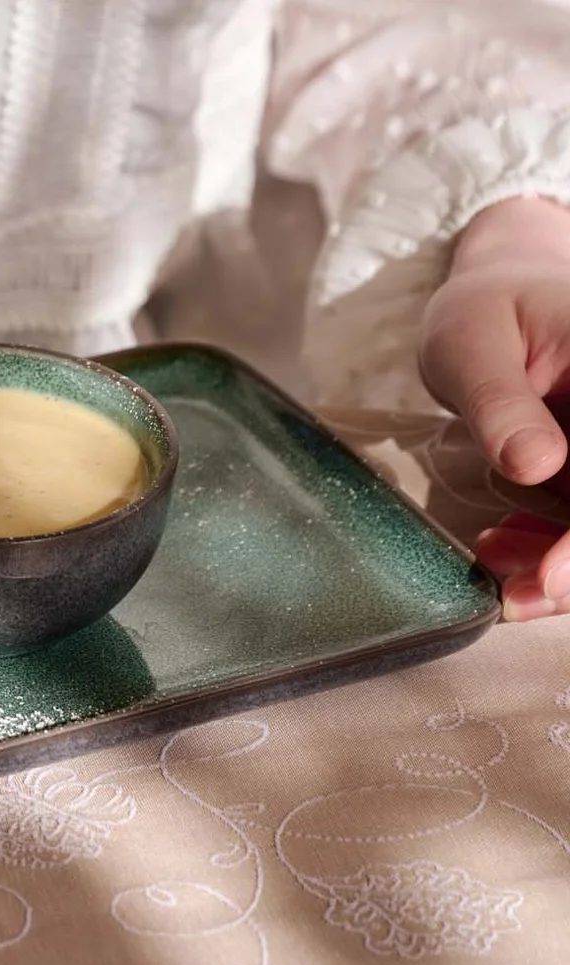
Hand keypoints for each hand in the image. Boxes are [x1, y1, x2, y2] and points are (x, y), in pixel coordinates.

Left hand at [422, 195, 569, 619]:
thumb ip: (501, 403)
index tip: (554, 580)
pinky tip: (501, 546)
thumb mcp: (471, 343)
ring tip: (494, 565)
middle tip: (516, 596)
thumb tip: (535, 465)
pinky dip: (553, 550)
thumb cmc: (485, 310)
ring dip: (564, 566)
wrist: (494, 301)